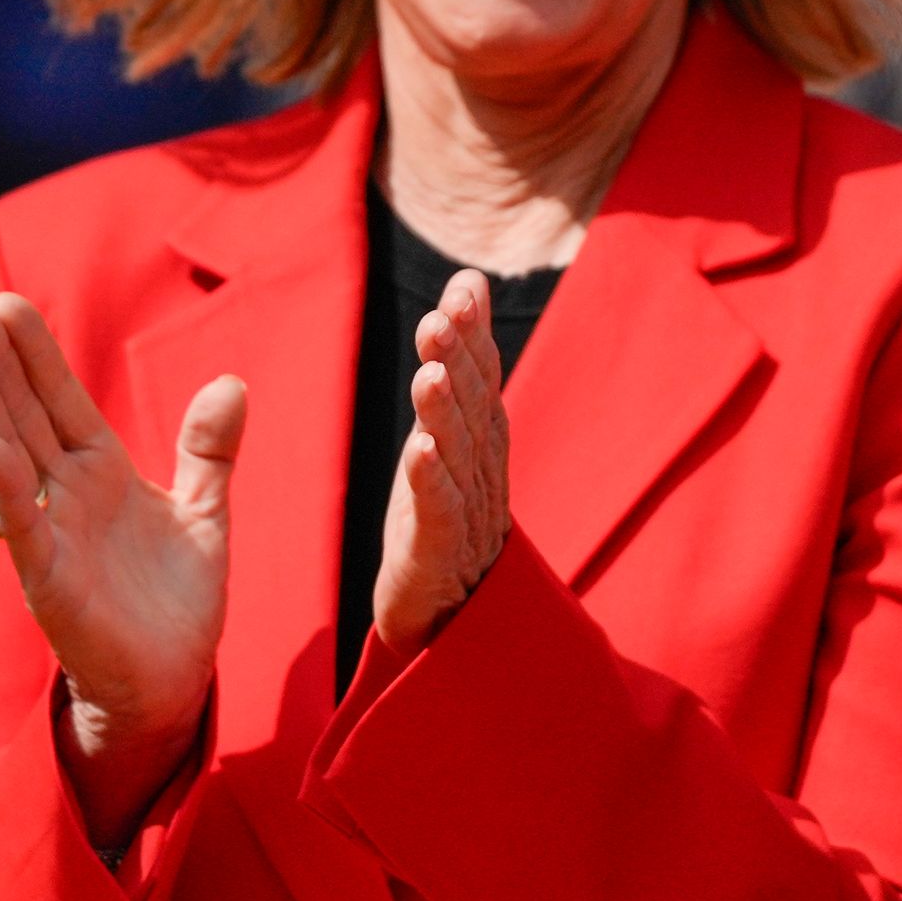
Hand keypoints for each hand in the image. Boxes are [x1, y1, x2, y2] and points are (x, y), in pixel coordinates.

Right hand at [0, 294, 240, 837]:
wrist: (172, 683)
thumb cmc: (174, 601)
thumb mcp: (203, 512)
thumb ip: (210, 450)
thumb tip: (232, 383)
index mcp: (100, 472)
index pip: (59, 398)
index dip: (33, 352)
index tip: (4, 302)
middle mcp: (65, 495)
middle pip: (23, 413)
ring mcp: (52, 534)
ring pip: (10, 456)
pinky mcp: (52, 581)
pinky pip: (26, 527)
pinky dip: (8, 487)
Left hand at [371, 271, 509, 649]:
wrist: (444, 621)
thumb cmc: (443, 517)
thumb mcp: (445, 432)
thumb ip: (458, 363)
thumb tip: (468, 279)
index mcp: (481, 443)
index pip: (481, 380)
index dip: (474, 336)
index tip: (464, 289)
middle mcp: (482, 474)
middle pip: (471, 410)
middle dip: (458, 361)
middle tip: (442, 315)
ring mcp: (465, 517)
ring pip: (457, 458)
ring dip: (443, 413)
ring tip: (429, 372)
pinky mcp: (439, 557)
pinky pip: (439, 516)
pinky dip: (431, 482)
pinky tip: (419, 452)